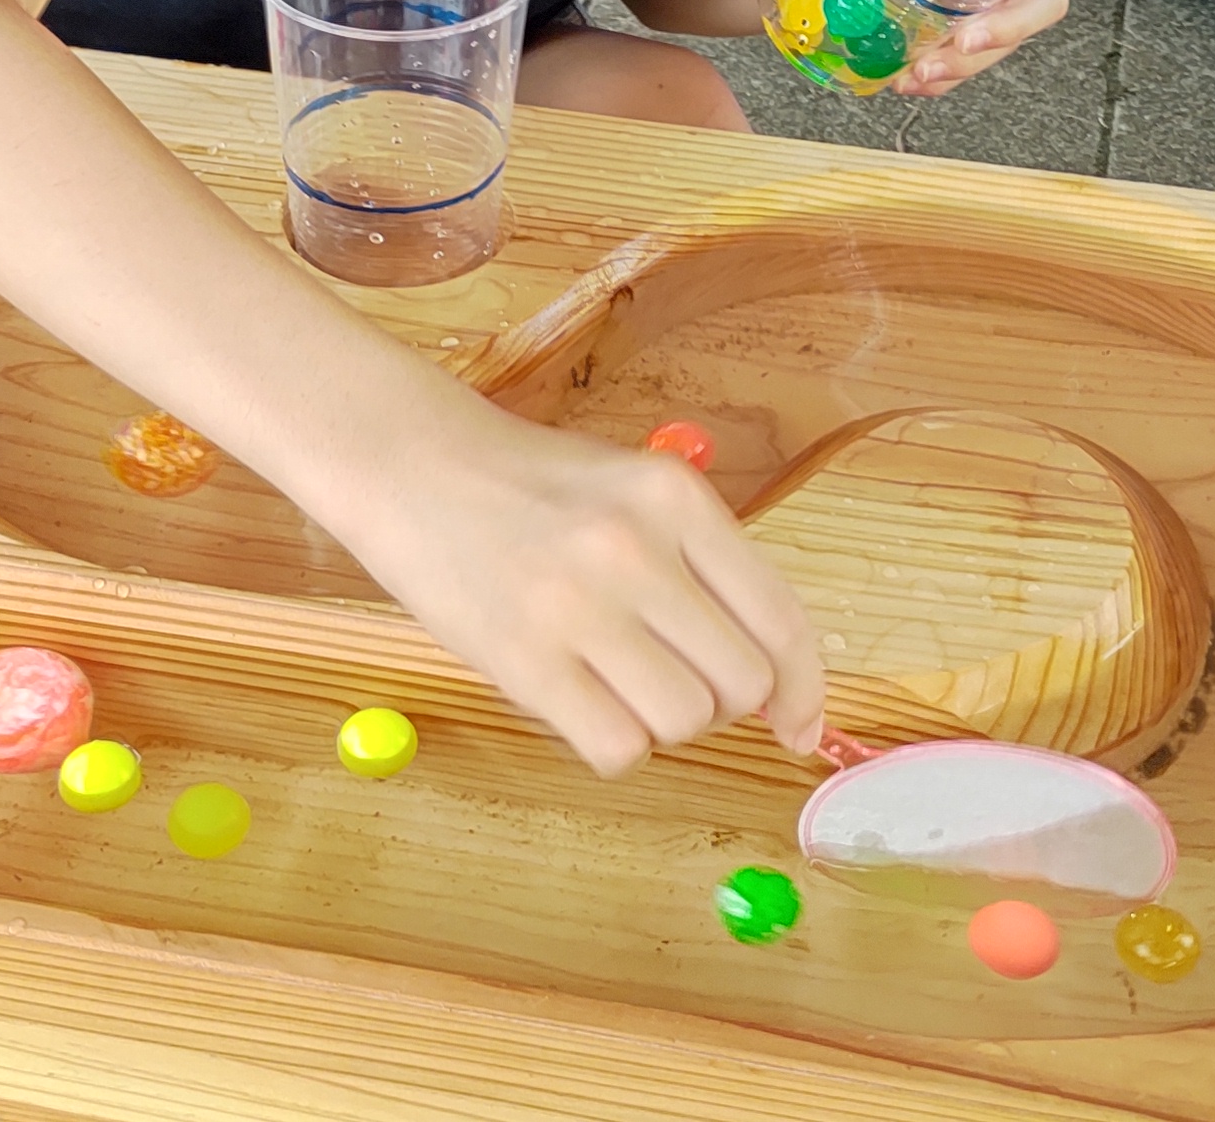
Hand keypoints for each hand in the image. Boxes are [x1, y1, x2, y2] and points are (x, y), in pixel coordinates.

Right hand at [331, 393, 827, 775]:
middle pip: (742, 684)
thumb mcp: (634, 493)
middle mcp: (638, 547)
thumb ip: (702, 568)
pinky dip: (610, 745)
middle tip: (665, 676)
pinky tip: (578, 704)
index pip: (781, 618)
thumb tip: (774, 686)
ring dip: (661, 724)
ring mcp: (579, 604)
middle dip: (718, 702)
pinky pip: (618, 749)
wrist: (410, 465)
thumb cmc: (530, 488)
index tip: (797, 728)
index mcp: (678, 497)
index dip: (804, 690)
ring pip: (685, 721)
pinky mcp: (523, 659)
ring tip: (613, 681)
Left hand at [807, 0, 1084, 98]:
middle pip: (1036, 7)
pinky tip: (904, 82)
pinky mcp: (947, 40)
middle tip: (965, 40)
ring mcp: (977, 11)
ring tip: (919, 71)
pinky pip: (957, 69)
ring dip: (964, 67)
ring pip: (996, 47)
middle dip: (1008, 29)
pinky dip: (936, 81)